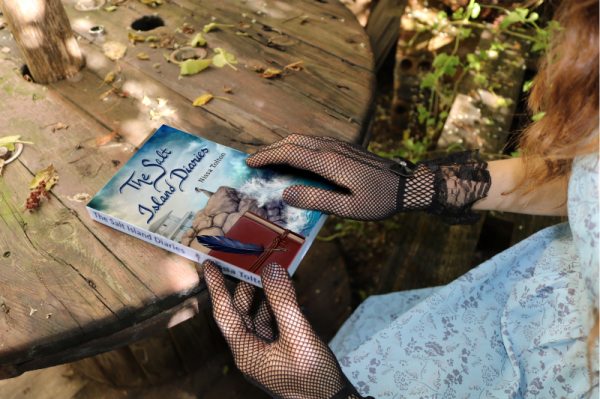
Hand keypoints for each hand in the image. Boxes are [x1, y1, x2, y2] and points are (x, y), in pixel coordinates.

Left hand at [203, 260, 364, 398]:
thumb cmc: (313, 377)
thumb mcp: (298, 336)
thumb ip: (284, 302)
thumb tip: (271, 269)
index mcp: (246, 351)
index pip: (225, 313)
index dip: (217, 287)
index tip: (210, 264)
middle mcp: (251, 351)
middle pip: (240, 313)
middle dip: (244, 287)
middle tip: (249, 262)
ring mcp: (265, 353)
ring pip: (258, 317)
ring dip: (264, 295)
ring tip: (272, 273)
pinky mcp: (280, 353)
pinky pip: (273, 324)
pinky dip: (278, 308)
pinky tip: (289, 297)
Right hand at [246, 134, 490, 224]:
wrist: (408, 184)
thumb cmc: (380, 200)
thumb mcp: (348, 208)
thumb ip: (316, 200)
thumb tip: (285, 194)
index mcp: (329, 162)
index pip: (289, 153)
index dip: (267, 157)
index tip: (249, 164)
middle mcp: (331, 148)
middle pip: (293, 141)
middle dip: (271, 149)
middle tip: (254, 162)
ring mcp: (339, 145)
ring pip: (303, 139)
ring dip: (283, 146)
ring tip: (270, 161)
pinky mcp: (345, 147)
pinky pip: (314, 142)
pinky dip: (297, 147)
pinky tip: (296, 161)